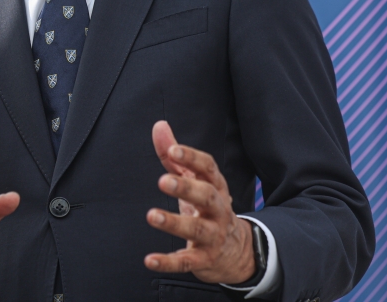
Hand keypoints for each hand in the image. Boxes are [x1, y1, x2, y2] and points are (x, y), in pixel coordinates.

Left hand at [144, 120, 254, 284]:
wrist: (236, 251)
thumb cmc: (207, 207)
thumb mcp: (194, 180)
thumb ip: (174, 155)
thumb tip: (159, 125)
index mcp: (215, 186)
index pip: (208, 168)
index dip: (191, 158)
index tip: (173, 149)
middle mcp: (217, 209)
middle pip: (206, 195)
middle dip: (186, 188)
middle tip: (162, 181)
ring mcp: (213, 235)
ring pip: (197, 228)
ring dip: (174, 222)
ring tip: (152, 216)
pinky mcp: (205, 259)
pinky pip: (187, 261)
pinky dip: (169, 261)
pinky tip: (150, 259)